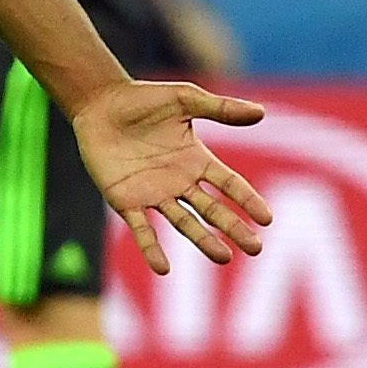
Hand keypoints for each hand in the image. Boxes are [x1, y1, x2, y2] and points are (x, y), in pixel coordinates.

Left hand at [72, 81, 271, 272]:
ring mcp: (153, 194)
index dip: (247, 200)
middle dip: (234, 228)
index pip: (229, 184)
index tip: (267, 219)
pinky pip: (142, 229)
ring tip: (223, 258)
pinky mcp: (126, 201)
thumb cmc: (142, 99)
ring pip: (184, 223)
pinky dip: (151, 249)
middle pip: (212, 210)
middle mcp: (179, 181)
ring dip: (203, 241)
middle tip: (255, 249)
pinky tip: (162, 268)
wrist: (99, 104)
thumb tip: (261, 112)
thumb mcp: (185, 99)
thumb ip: (220, 108)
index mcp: (196, 159)